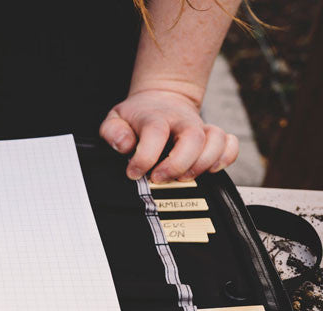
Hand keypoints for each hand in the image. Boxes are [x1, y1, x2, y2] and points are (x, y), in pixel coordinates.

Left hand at [99, 89, 238, 182]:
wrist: (162, 98)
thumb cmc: (137, 115)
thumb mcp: (115, 118)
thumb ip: (113, 132)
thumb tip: (125, 145)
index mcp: (155, 117)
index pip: (155, 132)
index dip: (144, 157)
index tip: (134, 173)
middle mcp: (182, 121)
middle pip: (193, 138)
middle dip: (178, 164)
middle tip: (159, 178)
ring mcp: (200, 128)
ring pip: (216, 140)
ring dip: (203, 164)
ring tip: (183, 178)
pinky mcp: (213, 136)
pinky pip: (230, 144)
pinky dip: (226, 157)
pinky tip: (211, 169)